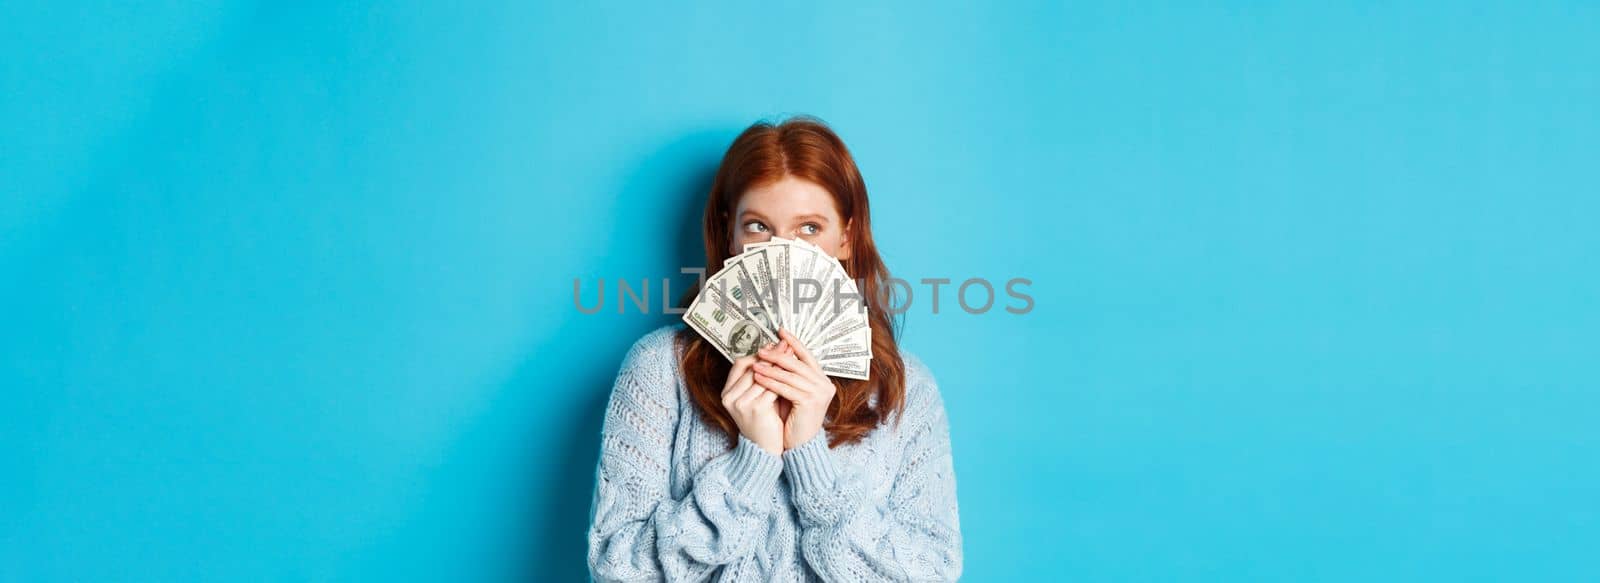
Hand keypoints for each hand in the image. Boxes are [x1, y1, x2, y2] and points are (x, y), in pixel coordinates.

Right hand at [721, 355, 783, 454]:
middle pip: (752, 367)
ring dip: (779, 365)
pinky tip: (793, 374)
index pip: (739, 364)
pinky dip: (783, 380)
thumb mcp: (756, 397)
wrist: (765, 449)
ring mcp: (741, 403)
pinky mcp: (756, 409)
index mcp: (727, 393)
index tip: (773, 345)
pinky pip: (772, 388)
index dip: (757, 353)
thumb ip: (760, 378)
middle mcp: (730, 398)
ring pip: (763, 376)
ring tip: (792, 357)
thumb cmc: (764, 421)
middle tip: (786, 346)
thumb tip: (771, 350)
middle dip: (771, 355)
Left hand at [753, 329, 836, 450]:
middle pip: (798, 363)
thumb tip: (773, 354)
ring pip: (790, 375)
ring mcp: (819, 393)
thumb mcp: (793, 393)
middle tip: (761, 349)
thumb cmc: (795, 420)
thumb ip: (789, 376)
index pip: (808, 356)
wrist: (801, 445)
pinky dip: (771, 382)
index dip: (794, 342)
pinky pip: (786, 388)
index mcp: (823, 380)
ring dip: (770, 368)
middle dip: (777, 355)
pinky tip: (759, 378)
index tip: (780, 331)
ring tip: (755, 363)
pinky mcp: (810, 402)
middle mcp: (825, 385)